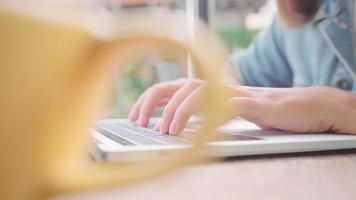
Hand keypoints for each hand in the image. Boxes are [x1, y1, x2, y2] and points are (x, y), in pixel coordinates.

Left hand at [130, 79, 355, 134]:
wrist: (305, 107)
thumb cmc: (265, 113)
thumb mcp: (229, 114)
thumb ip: (206, 115)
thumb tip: (179, 127)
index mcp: (212, 89)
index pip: (172, 88)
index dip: (151, 99)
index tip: (136, 117)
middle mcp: (221, 87)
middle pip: (178, 86)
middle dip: (155, 102)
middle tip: (142, 123)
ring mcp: (237, 93)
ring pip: (199, 93)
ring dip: (179, 111)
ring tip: (168, 130)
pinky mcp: (255, 103)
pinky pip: (229, 106)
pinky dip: (212, 116)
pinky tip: (202, 130)